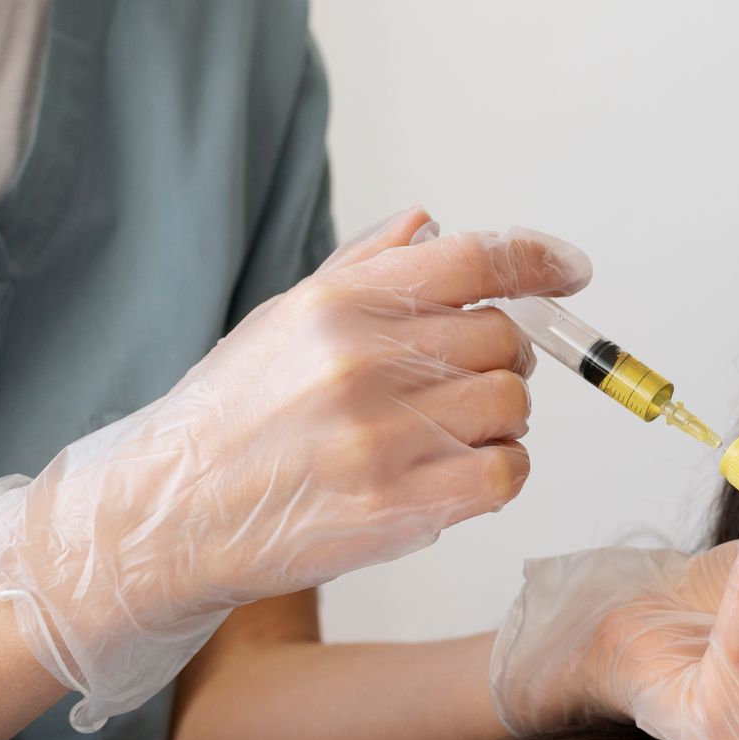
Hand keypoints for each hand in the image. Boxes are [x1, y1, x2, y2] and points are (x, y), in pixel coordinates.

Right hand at [0, 207, 590, 729]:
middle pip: (505, 340)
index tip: (569, 271)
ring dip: (500, 421)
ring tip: (449, 435)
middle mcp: (365, 361)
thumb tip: (434, 224)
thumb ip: (366, 269)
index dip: (537, 259)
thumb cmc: (232, 417)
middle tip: (457, 387)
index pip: (473, 259)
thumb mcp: (282, 320)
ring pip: (513, 405)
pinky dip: (501, 472)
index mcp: (341, 303)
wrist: (169, 514)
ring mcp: (384, 437)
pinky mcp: (400, 506)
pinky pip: (507, 473)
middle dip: (499, 361)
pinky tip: (461, 474)